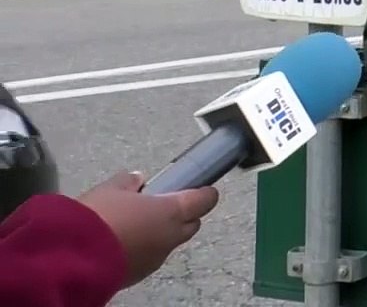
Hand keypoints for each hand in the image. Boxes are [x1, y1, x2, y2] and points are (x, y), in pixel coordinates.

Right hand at [77, 171, 219, 287]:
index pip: (204, 201)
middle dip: (184, 214)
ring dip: (162, 232)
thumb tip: (137, 180)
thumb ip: (128, 182)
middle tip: (163, 204)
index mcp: (171, 212)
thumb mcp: (110, 190)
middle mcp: (171, 237)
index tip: (199, 187)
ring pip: (170, 241)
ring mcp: (157, 258)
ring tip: (137, 222)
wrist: (73, 259)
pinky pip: (151, 256)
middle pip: (191, 223)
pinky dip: (145, 247)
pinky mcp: (140, 274)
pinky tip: (124, 241)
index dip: (204, 193)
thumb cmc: (98, 217)